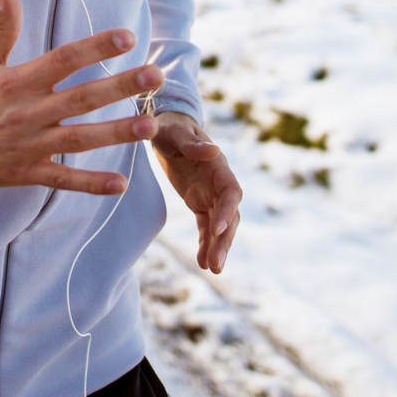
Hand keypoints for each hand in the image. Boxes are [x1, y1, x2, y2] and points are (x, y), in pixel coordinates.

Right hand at [0, 0, 163, 194]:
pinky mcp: (26, 172)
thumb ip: (1, 26)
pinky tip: (120, 183)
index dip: (96, 48)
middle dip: (120, 87)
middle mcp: (25, 113)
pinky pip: (62, 180)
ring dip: (115, 133)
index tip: (127, 37)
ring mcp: (28, 145)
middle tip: (155, 76)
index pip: (63, 60)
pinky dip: (90, 184)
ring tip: (150, 126)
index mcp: (16, 82)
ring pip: (78, 139)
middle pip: (80, 98)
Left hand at [152, 113, 241, 273]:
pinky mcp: (199, 202)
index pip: (231, 193)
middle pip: (229, 216)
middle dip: (224, 240)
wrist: (166, 128)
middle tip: (216, 263)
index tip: (217, 230)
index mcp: (218, 166)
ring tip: (212, 269)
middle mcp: (219, 183)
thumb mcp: (177, 133)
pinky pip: (205, 227)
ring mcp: (210, 194)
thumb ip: (194, 144)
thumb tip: (214, 150)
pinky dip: (205, 244)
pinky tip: (202, 262)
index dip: (227, 212)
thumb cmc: (171, 127)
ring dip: (217, 247)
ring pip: (219, 226)